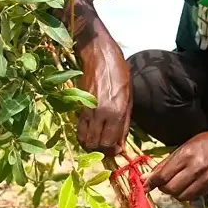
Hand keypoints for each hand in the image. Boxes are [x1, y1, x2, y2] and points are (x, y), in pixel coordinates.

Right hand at [75, 34, 131, 156]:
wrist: (100, 56)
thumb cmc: (119, 73)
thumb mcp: (129, 98)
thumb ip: (124, 123)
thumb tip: (120, 144)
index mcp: (116, 111)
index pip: (109, 143)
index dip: (112, 151)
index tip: (116, 150)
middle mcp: (100, 114)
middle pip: (95, 145)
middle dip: (102, 151)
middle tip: (108, 148)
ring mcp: (87, 111)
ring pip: (85, 140)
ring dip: (92, 144)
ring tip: (100, 140)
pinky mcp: (78, 107)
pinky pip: (79, 129)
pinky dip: (85, 135)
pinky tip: (93, 131)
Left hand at [143, 130, 207, 201]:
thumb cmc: (202, 143)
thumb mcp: (182, 148)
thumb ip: (164, 164)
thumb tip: (146, 178)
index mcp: (185, 155)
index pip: (163, 175)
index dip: (151, 183)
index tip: (145, 186)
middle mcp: (195, 168)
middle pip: (171, 188)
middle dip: (163, 188)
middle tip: (163, 183)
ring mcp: (204, 179)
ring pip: (181, 196)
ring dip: (174, 193)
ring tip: (176, 184)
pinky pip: (192, 197)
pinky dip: (185, 195)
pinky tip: (186, 186)